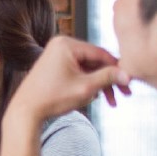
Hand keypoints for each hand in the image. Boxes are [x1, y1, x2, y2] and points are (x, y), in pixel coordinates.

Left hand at [9, 36, 131, 122]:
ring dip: (100, 84)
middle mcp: (61, 44)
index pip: (101, 53)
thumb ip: (108, 78)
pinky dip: (88, 83)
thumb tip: (129, 74)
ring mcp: (57, 54)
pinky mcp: (55, 65)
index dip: (118, 69)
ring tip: (112, 102)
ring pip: (88, 68)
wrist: (25, 111)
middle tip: (125, 95)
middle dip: (109, 80)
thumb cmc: (53, 98)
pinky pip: (78, 71)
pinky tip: (96, 97)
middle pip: (95, 61)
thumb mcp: (85, 88)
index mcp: (67, 44)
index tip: (130, 83)